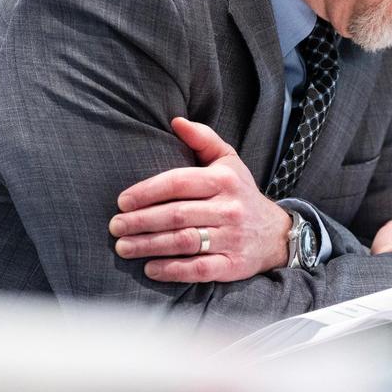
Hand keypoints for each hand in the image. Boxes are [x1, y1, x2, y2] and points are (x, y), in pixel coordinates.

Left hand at [109, 117, 291, 282]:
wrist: (276, 233)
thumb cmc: (240, 193)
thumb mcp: (228, 161)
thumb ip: (203, 139)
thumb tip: (176, 121)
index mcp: (224, 180)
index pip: (179, 182)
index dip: (147, 191)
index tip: (122, 201)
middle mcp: (230, 208)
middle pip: (176, 214)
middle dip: (141, 221)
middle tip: (115, 226)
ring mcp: (233, 238)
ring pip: (184, 242)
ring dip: (149, 246)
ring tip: (124, 247)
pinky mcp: (234, 265)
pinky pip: (199, 269)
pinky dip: (172, 270)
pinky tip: (150, 269)